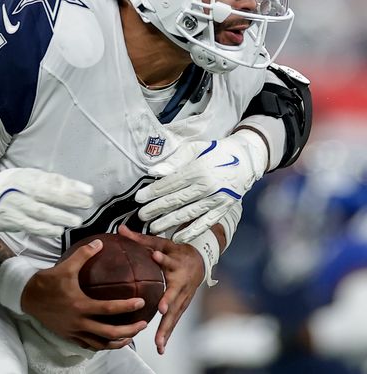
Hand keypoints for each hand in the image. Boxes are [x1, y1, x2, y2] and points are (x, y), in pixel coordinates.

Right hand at [0, 168, 93, 235]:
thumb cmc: (2, 189)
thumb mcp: (19, 178)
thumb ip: (41, 182)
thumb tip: (69, 187)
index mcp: (23, 175)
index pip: (51, 179)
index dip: (71, 185)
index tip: (88, 190)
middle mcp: (19, 188)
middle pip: (49, 193)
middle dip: (70, 199)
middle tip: (88, 203)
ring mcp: (14, 205)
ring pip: (42, 211)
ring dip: (61, 216)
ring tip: (77, 220)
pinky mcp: (9, 220)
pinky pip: (31, 225)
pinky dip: (45, 228)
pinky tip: (58, 230)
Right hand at [20, 239, 147, 350]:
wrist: (27, 296)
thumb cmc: (47, 281)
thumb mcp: (66, 266)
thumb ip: (84, 254)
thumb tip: (99, 243)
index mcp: (80, 305)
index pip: (109, 309)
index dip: (126, 307)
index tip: (141, 303)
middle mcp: (79, 322)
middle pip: (109, 333)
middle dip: (129, 331)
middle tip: (142, 324)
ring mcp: (74, 331)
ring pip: (100, 344)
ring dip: (118, 342)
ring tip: (130, 336)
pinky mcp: (69, 335)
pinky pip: (89, 345)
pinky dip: (101, 345)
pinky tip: (109, 340)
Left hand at [119, 225, 203, 353]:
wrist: (200, 261)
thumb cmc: (175, 252)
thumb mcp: (161, 243)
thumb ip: (140, 239)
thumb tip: (120, 229)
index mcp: (175, 263)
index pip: (168, 260)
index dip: (163, 259)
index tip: (157, 257)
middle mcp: (181, 282)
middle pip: (175, 293)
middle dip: (169, 302)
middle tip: (162, 309)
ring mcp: (183, 296)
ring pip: (175, 313)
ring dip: (167, 328)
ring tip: (159, 343)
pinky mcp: (182, 306)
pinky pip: (174, 321)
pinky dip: (168, 333)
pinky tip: (160, 347)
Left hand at [135, 131, 266, 242]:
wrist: (246, 159)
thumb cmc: (216, 152)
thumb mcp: (194, 148)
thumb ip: (173, 161)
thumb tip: (154, 172)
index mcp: (197, 170)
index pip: (169, 184)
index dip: (152, 192)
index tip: (139, 198)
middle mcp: (206, 186)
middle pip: (175, 201)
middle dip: (155, 209)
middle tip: (141, 216)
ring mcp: (216, 200)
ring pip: (187, 214)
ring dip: (169, 223)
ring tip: (153, 228)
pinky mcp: (223, 208)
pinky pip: (205, 223)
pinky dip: (191, 232)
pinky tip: (177, 237)